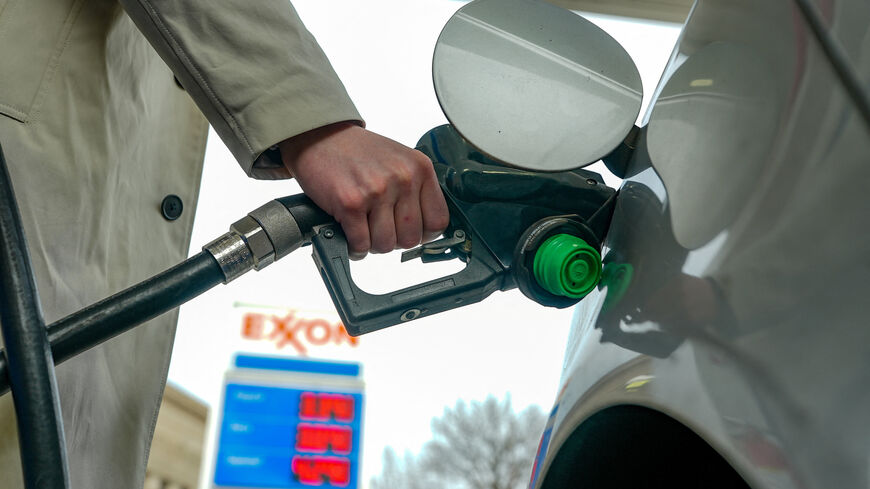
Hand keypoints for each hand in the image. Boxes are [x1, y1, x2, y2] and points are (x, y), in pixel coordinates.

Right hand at [279, 122, 448, 258]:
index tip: (410, 232)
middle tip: (380, 229)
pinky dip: (354, 247)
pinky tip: (349, 233)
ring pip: (385, 245)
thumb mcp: (399, 161)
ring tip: (363, 228)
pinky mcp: (350, 203)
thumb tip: (424, 229)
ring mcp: (377, 191)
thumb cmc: (357, 152)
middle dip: (394, 240)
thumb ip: (415, 190)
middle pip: (411, 239)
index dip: (423, 234)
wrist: (319, 137)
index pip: (438, 221)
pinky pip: (360, 244)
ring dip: (371, 244)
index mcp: (420, 168)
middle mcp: (402, 178)